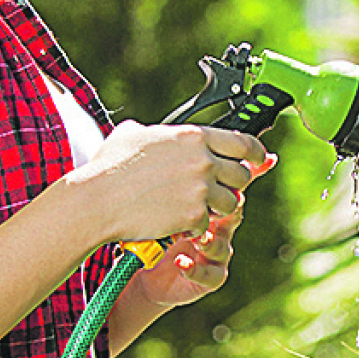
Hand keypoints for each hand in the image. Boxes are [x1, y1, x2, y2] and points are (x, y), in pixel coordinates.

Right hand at [74, 122, 269, 245]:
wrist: (98, 201)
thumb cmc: (109, 168)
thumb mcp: (133, 134)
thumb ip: (156, 131)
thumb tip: (154, 130)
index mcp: (194, 137)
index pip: (244, 142)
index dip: (256, 152)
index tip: (260, 159)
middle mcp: (204, 161)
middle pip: (242, 175)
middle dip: (232, 184)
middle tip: (215, 190)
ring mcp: (201, 189)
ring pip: (231, 203)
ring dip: (217, 208)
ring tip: (194, 208)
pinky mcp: (194, 216)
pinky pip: (209, 224)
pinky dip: (196, 226)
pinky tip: (176, 222)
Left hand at [131, 152, 275, 309]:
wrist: (140, 265)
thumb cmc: (151, 222)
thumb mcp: (153, 187)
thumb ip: (161, 160)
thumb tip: (153, 127)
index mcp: (209, 198)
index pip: (233, 181)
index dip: (248, 170)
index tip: (254, 159)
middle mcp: (218, 224)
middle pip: (235, 210)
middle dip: (229, 205)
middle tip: (218, 200)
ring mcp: (216, 251)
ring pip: (226, 244)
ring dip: (213, 239)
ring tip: (200, 236)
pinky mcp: (207, 276)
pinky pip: (212, 274)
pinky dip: (197, 267)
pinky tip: (181, 260)